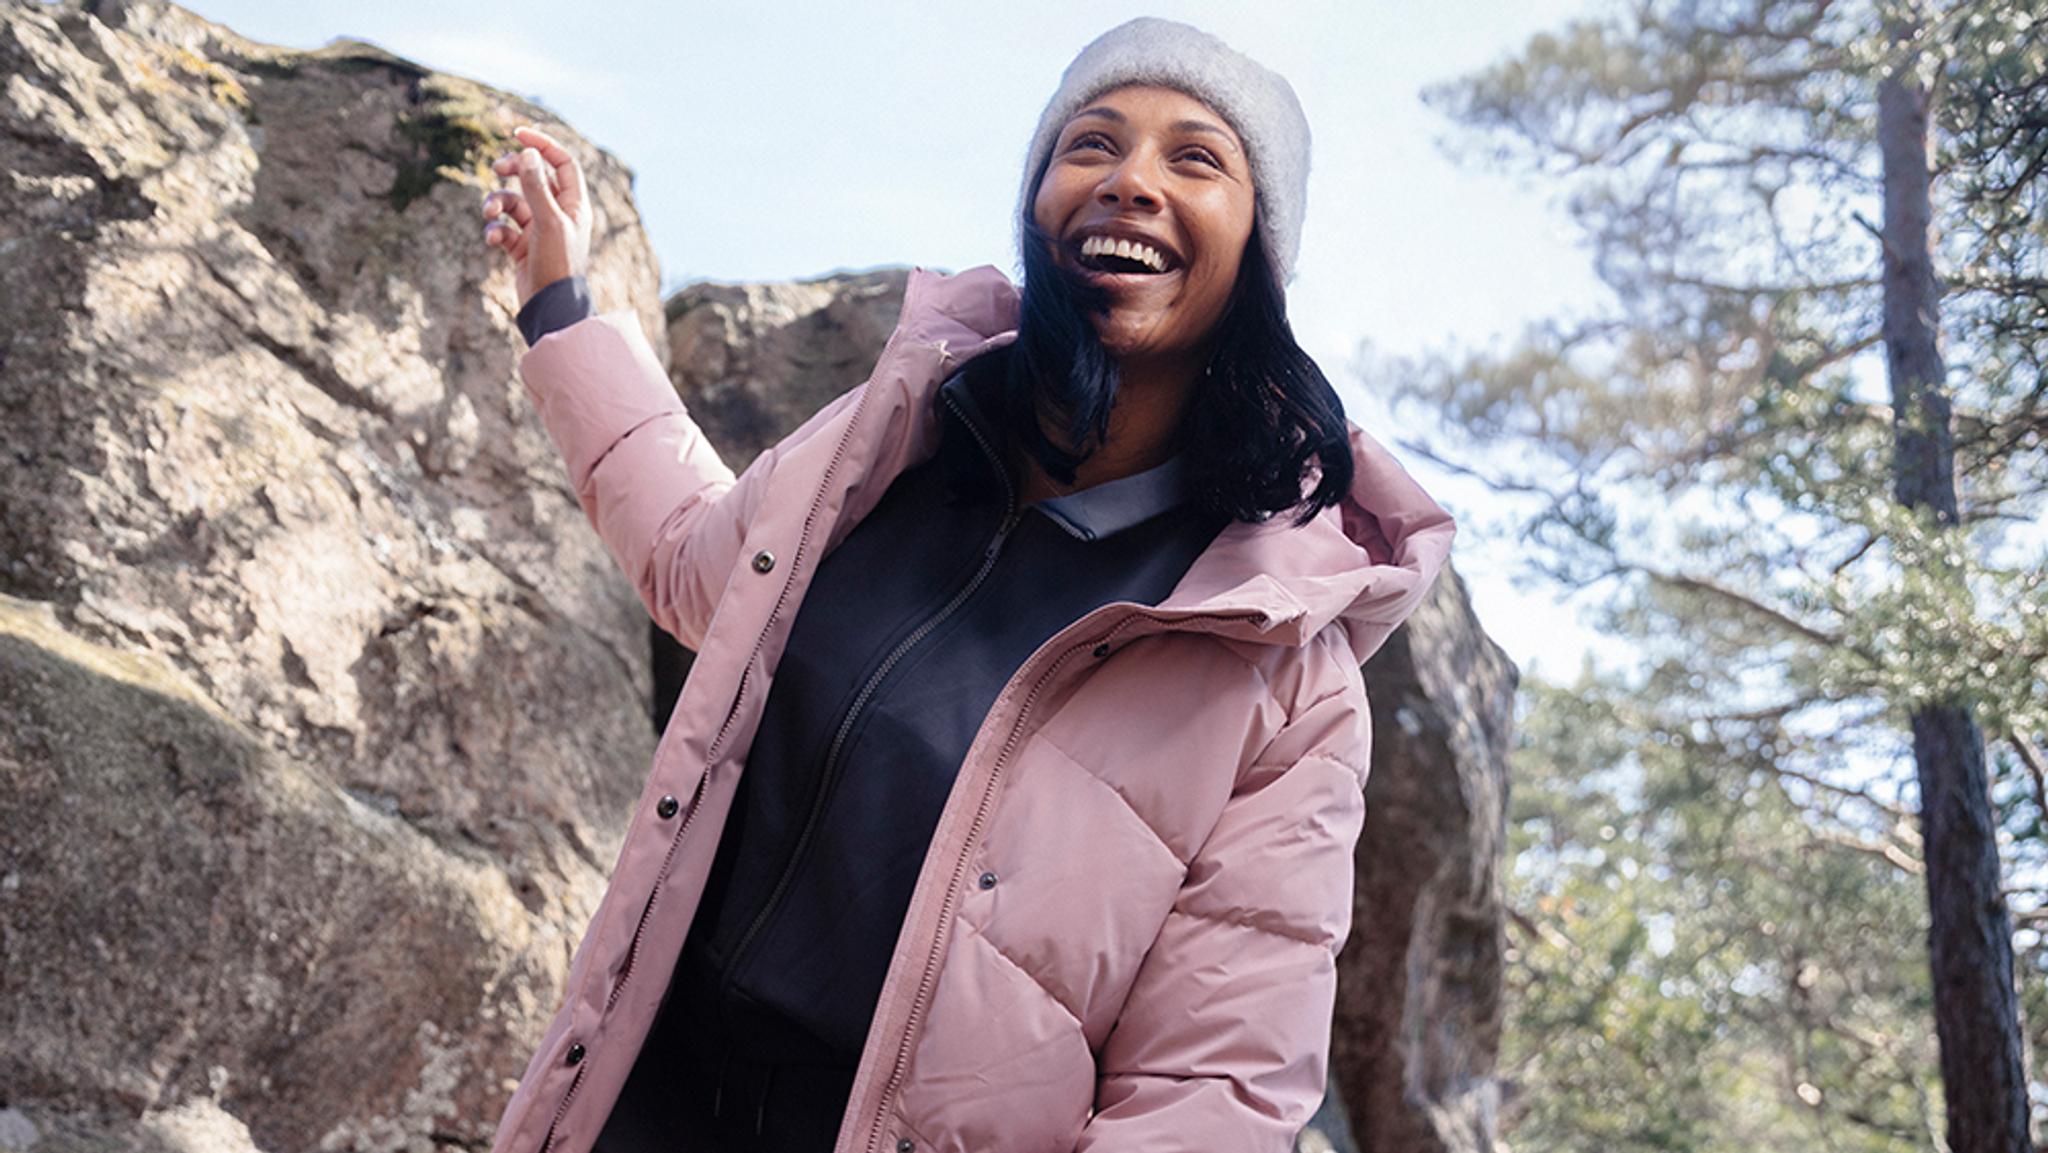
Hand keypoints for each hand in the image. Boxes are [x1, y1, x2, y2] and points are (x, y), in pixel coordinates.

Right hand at [482, 125, 593, 311]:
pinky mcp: (522, 248)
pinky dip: (495, 229)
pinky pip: (503, 228)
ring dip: (496, 202)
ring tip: (489, 212)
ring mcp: (539, 231)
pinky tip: (494, 239)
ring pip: (513, 203)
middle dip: (514, 170)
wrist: (550, 308)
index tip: (517, 134)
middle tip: (499, 167)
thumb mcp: (547, 221)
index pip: (562, 163)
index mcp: (575, 205)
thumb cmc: (558, 264)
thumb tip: (527, 153)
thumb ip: (536, 186)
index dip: (542, 145)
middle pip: (534, 177)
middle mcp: (559, 215)